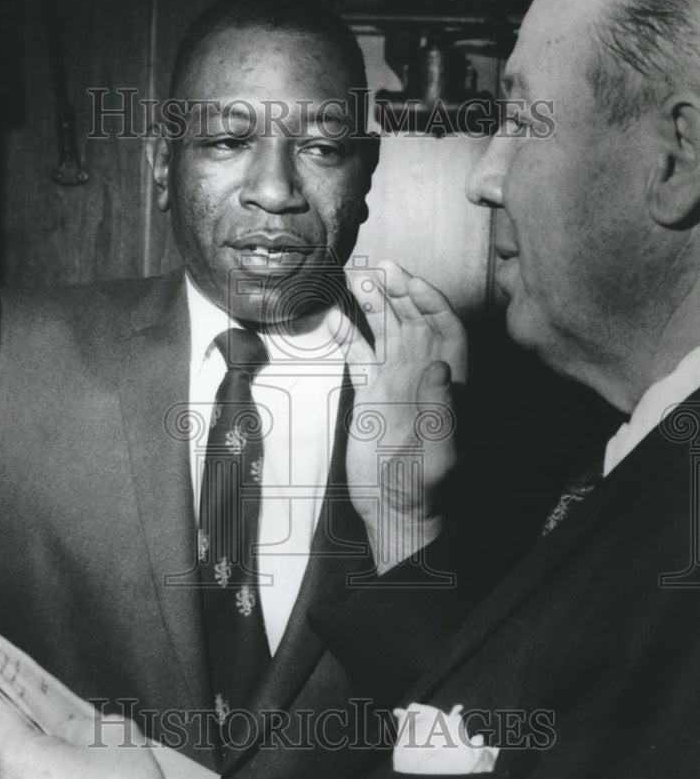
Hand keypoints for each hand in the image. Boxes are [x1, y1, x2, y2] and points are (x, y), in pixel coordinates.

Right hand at [337, 262, 466, 571]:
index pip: (443, 328)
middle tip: (375, 267)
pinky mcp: (370, 395)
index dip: (428, 299)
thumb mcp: (437, 456)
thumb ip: (440, 413)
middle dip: (397, 290)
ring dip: (373, 304)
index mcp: (445, 383)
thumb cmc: (423, 490)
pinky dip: (347, 335)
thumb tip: (438, 368)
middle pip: (412, 320)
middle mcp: (420, 375)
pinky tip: (333, 316)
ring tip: (354, 277)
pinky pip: (359, 357)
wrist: (396, 511)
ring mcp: (394, 383)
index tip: (405, 279)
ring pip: (385, 332)